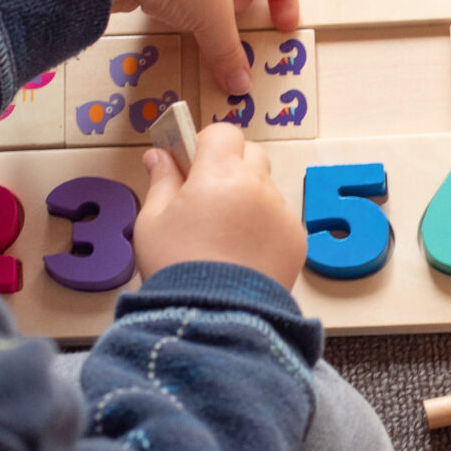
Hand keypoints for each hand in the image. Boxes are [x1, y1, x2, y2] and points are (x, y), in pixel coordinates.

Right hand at [134, 124, 306, 290]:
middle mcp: (259, 187)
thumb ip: (161, 181)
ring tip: (225, 235)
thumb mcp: (153, 221)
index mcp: (221, 174)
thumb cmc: (176, 266)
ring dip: (249, 198)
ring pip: (267, 189)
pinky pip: (280, 219)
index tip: (191, 163)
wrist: (214, 318)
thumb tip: (159, 156)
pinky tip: (243, 253)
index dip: (206, 144)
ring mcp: (282, 214)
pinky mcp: (297, 240)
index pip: (224, 133)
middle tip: (207, 195)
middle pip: (251, 155)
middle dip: (231, 165)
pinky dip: (265, 227)